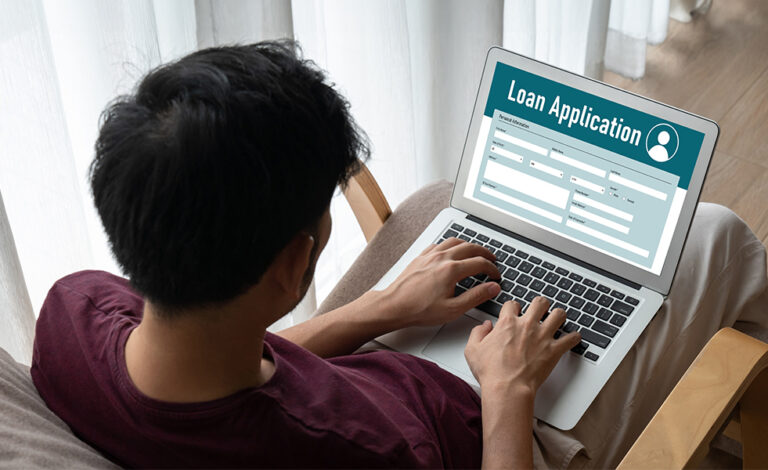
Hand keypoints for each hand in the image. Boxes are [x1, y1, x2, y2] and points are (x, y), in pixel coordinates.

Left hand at [381, 237, 501, 327]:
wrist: (394, 305)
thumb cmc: (419, 309)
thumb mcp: (453, 309)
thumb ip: (476, 297)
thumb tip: (492, 288)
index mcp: (452, 270)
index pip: (480, 263)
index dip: (492, 269)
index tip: (496, 275)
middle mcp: (442, 258)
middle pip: (470, 247)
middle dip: (485, 253)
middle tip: (492, 259)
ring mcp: (430, 255)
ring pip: (455, 241)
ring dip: (469, 245)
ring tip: (476, 252)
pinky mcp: (421, 257)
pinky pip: (440, 244)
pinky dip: (451, 245)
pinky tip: (451, 251)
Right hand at [464, 297, 580, 395]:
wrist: (508, 388)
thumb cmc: (491, 372)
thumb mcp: (472, 350)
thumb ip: (477, 333)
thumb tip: (484, 326)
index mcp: (507, 323)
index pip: (513, 304)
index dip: (513, 307)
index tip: (514, 312)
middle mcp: (527, 325)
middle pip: (540, 302)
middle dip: (540, 305)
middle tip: (540, 310)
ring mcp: (543, 336)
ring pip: (559, 314)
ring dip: (558, 316)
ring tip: (557, 319)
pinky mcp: (554, 350)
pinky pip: (571, 338)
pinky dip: (573, 338)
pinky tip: (572, 338)